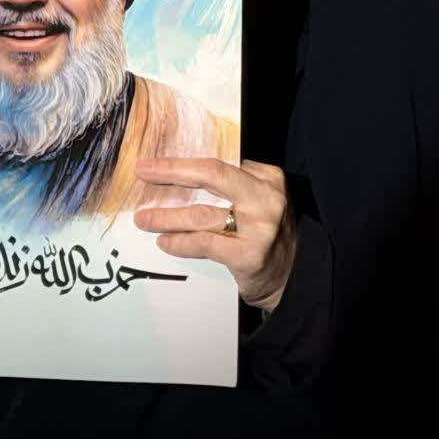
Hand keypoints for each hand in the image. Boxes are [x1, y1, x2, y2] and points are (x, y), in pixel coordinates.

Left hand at [134, 157, 295, 313]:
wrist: (295, 277)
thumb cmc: (266, 233)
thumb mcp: (257, 199)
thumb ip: (231, 184)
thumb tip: (180, 172)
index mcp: (267, 176)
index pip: (218, 161)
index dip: (183, 161)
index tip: (156, 162)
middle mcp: (266, 197)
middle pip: (211, 174)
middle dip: (171, 171)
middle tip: (143, 171)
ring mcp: (259, 227)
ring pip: (201, 214)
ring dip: (166, 216)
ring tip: (144, 218)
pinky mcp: (249, 255)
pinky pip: (204, 244)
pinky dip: (180, 243)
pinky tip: (165, 242)